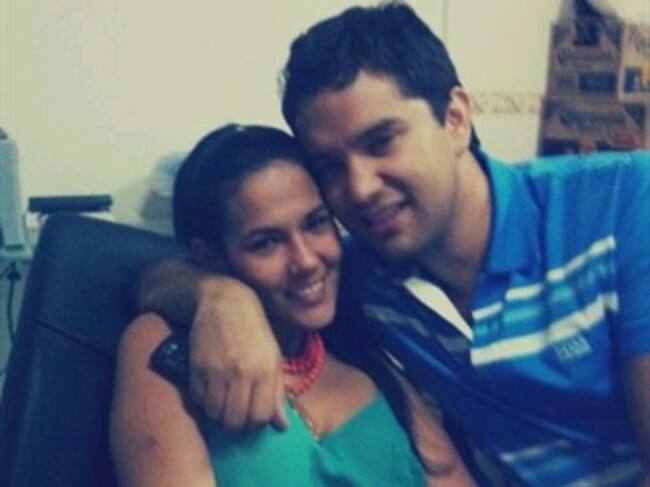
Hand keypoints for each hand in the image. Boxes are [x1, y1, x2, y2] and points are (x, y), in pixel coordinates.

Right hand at [188, 276, 287, 430]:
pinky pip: (197, 399)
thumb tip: (281, 426)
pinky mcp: (198, 365)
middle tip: (234, 418)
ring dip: (216, 415)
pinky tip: (208, 391)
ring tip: (221, 405)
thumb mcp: (272, 358)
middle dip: (234, 426)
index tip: (251, 422)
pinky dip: (202, 401)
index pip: (260, 416)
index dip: (254, 426)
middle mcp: (243, 372)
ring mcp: (219, 369)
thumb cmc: (254, 331)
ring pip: (214, 413)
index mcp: (266, 370)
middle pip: (234, 421)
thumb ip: (277, 393)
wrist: (227, 302)